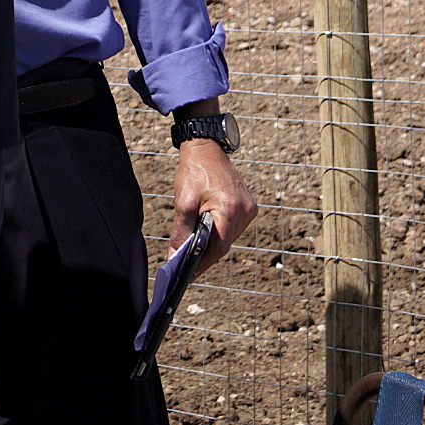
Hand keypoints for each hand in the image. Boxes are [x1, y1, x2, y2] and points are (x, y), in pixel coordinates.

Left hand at [173, 140, 257, 261]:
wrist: (206, 148)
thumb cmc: (194, 171)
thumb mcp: (183, 203)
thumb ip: (181, 231)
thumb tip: (176, 255)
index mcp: (230, 209)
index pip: (219, 247)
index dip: (203, 263)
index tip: (189, 275)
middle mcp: (244, 210)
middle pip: (225, 244)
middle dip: (205, 255)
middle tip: (187, 266)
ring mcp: (248, 208)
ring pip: (229, 237)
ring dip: (213, 244)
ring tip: (194, 252)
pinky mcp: (247, 206)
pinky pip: (233, 227)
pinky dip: (220, 233)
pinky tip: (207, 235)